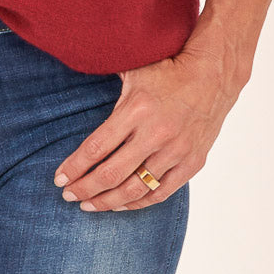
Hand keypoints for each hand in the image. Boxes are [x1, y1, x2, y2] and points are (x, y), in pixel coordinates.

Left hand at [52, 48, 241, 210]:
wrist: (213, 76)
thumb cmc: (167, 69)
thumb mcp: (134, 69)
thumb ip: (105, 76)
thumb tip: (72, 68)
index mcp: (137, 108)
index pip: (97, 146)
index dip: (75, 166)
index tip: (60, 178)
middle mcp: (156, 133)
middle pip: (112, 173)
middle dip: (85, 188)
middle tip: (68, 195)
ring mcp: (176, 150)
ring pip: (136, 189)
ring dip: (108, 201)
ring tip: (89, 205)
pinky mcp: (192, 162)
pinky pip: (161, 192)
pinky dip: (138, 203)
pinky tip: (120, 205)